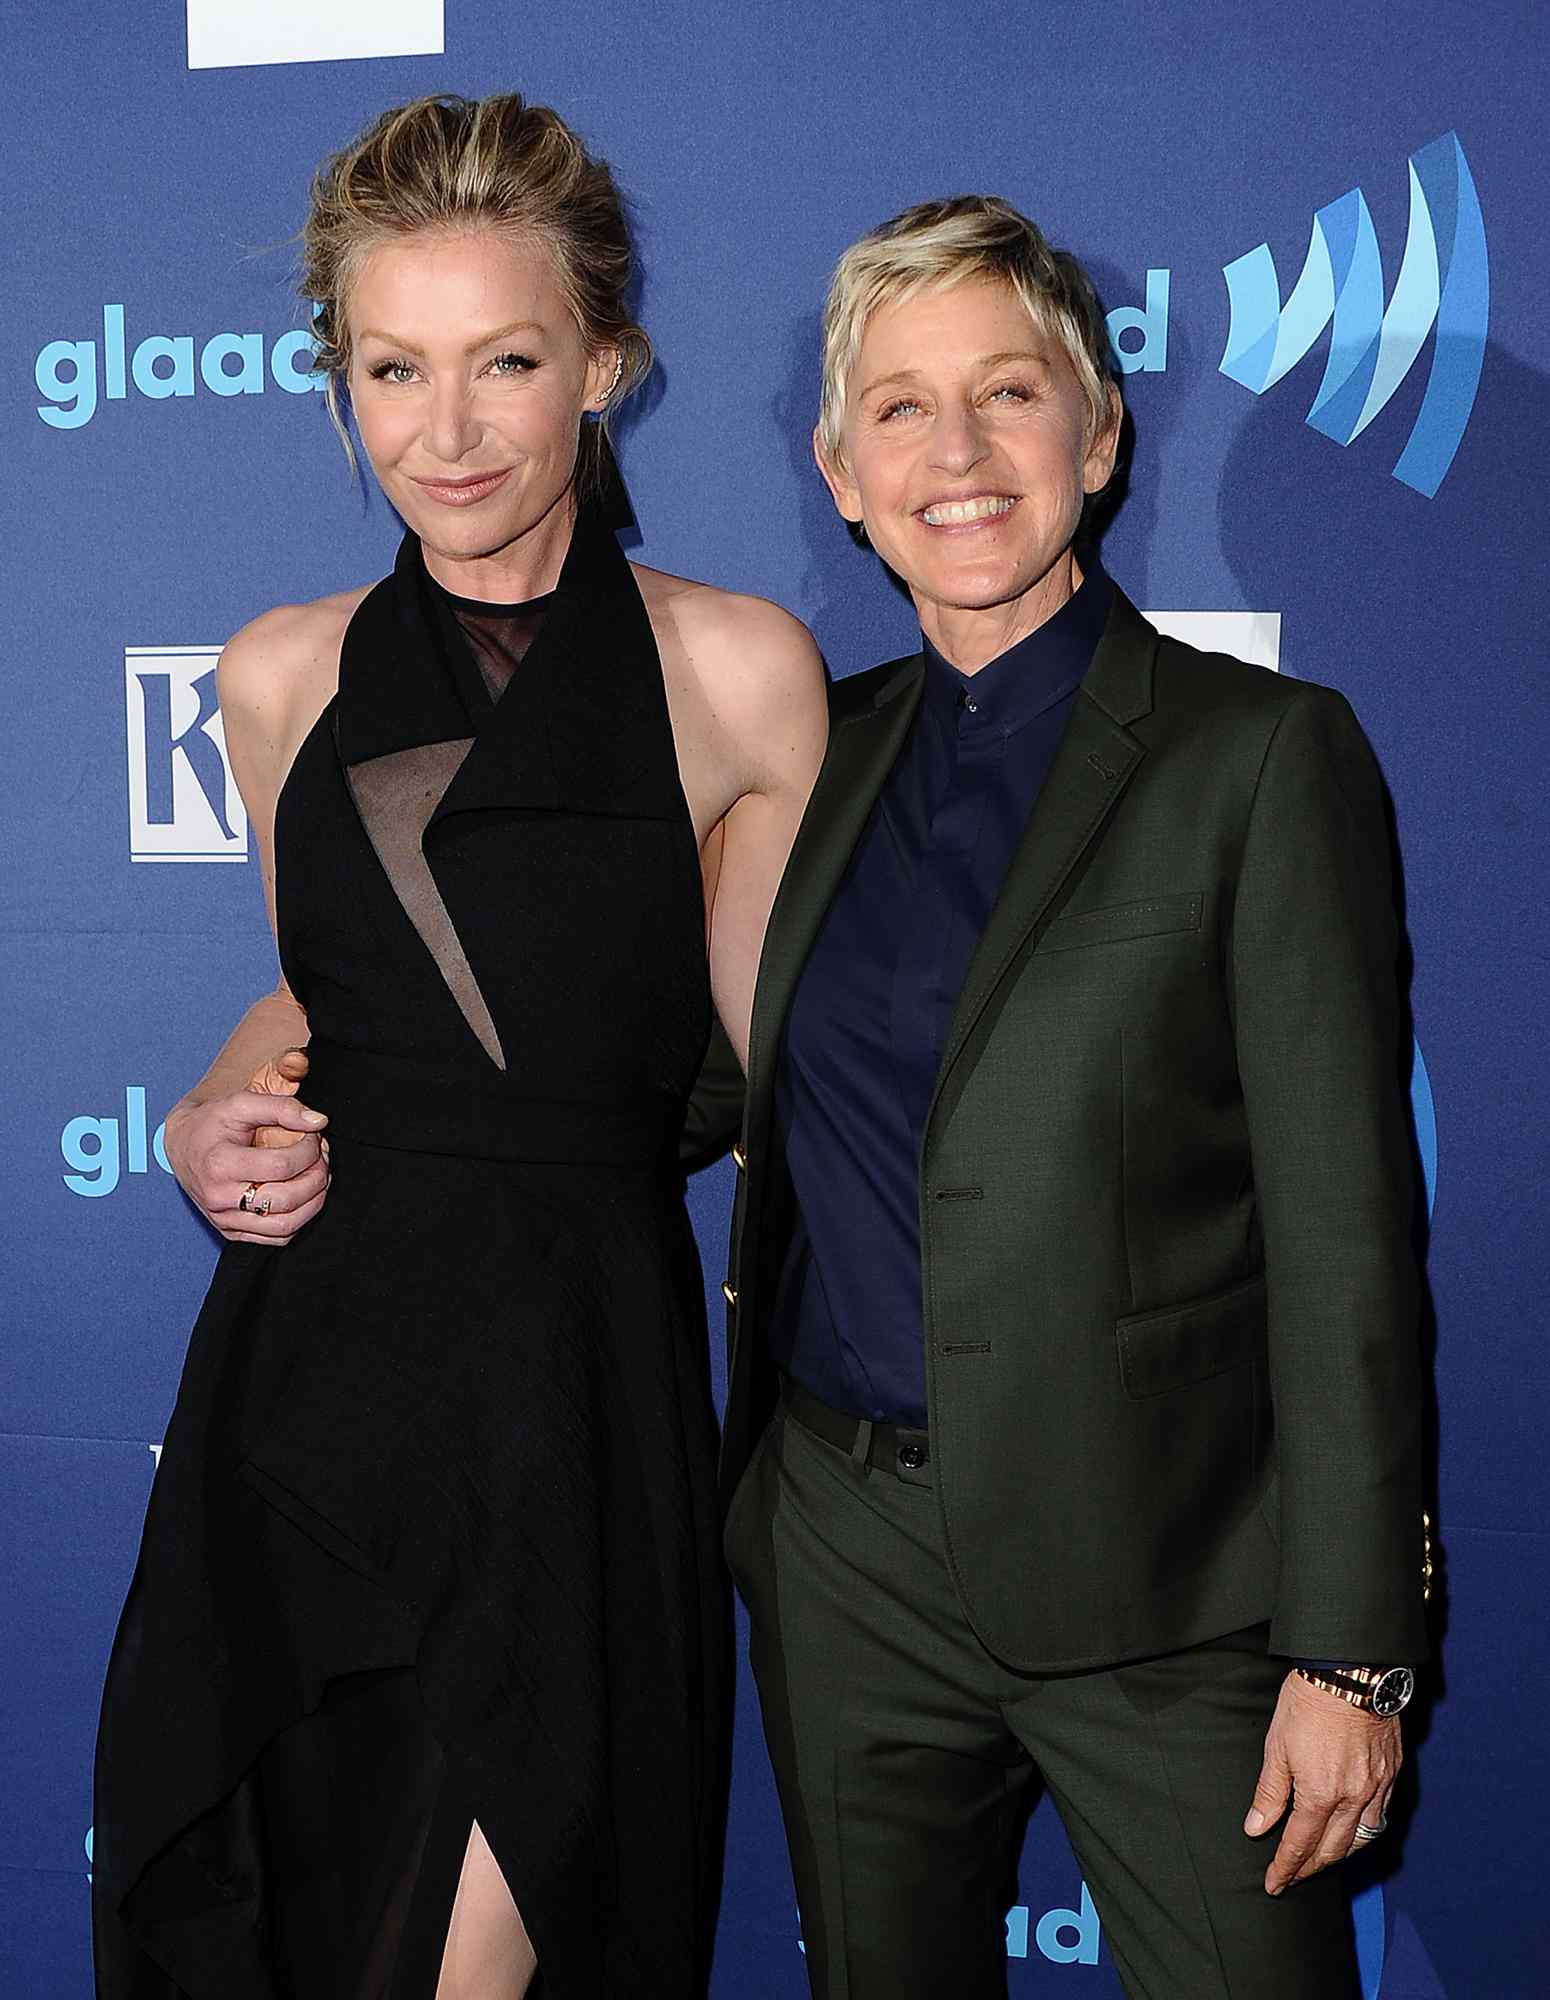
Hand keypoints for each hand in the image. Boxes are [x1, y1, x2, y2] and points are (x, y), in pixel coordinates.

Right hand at [164, 1048, 329, 1246]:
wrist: (182, 1145)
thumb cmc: (212, 1122)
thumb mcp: (242, 1103)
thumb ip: (282, 1107)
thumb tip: (318, 1122)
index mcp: (219, 1164)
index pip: (282, 1166)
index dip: (309, 1150)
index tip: (313, 1136)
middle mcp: (219, 1198)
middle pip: (287, 1199)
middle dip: (317, 1176)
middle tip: (321, 1156)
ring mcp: (224, 1219)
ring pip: (286, 1225)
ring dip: (315, 1200)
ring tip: (317, 1175)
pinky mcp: (231, 1232)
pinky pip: (277, 1237)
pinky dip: (300, 1217)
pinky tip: (302, 1194)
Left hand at [1244, 1670, 1400, 1893]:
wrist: (1352, 1671)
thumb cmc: (1309, 1701)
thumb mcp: (1277, 1745)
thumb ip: (1270, 1792)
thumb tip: (1256, 1828)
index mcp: (1320, 1794)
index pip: (1300, 1845)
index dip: (1286, 1868)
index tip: (1275, 1883)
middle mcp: (1353, 1798)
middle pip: (1333, 1850)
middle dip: (1311, 1868)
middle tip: (1294, 1877)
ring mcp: (1376, 1787)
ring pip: (1361, 1839)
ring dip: (1340, 1855)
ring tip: (1321, 1860)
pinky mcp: (1391, 1774)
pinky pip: (1380, 1816)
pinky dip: (1364, 1832)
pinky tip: (1353, 1831)